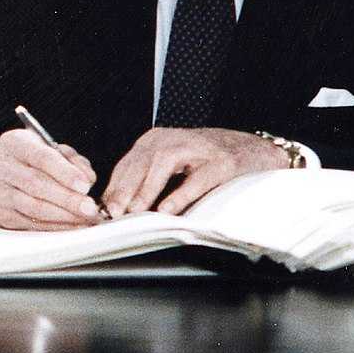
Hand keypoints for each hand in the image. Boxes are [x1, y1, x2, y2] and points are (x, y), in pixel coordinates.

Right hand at [0, 128, 101, 229]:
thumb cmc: (26, 162)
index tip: (85, 185)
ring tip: (86, 219)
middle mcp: (1, 166)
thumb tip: (88, 178)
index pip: (41, 157)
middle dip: (68, 199)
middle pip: (37, 184)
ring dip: (64, 216)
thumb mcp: (45, 149)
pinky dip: (55, 227)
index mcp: (14, 144)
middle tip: (91, 208)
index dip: (65, 172)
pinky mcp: (0, 214)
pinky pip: (31, 224)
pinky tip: (72, 226)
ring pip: (34, 207)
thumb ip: (70, 159)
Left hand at [102, 127, 288, 217]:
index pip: (127, 164)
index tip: (101, 208)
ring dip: (147, 190)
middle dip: (123, 190)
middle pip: (140, 163)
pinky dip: (180, 195)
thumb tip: (118, 207)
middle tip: (113, 214)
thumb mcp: (171, 165)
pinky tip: (168, 210)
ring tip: (136, 211)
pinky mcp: (221, 162)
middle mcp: (173, 139)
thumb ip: (146, 180)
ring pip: (163, 165)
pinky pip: (196, 179)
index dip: (113, 186)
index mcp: (156, 140)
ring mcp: (198, 148)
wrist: (252, 150)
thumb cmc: (206, 161)